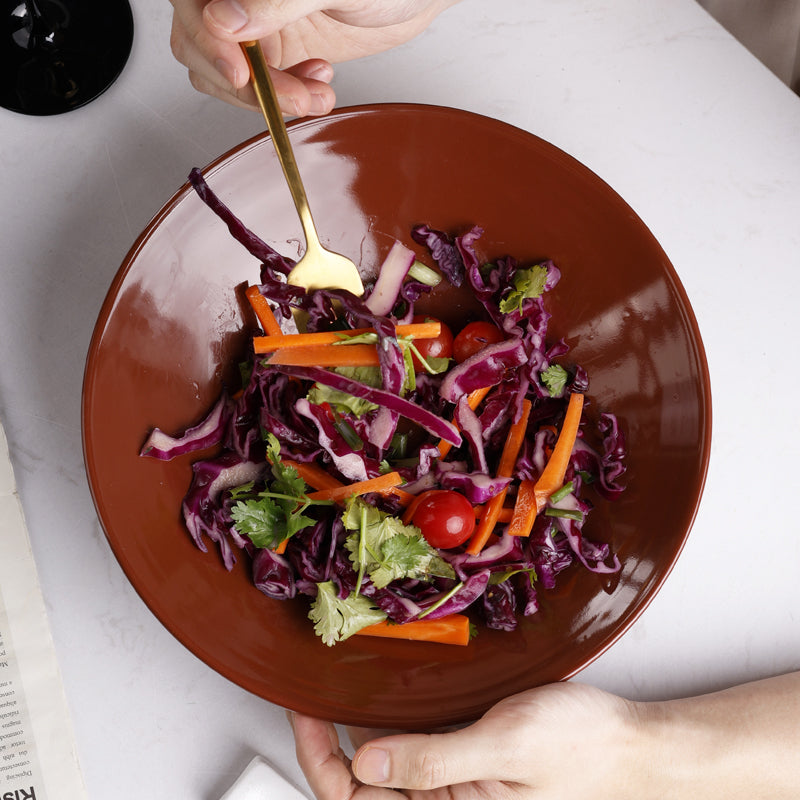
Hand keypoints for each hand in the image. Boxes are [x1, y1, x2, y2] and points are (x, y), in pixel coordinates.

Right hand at [169, 0, 459, 114]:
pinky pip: (253, 88)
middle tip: (297, 96)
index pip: (193, 5)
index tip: (241, 72)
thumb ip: (275, 3)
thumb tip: (223, 20)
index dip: (209, 42)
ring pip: (223, 73)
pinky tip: (316, 85)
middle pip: (200, 45)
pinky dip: (281, 99)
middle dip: (250, 82)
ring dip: (268, 97)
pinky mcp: (272, 54)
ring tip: (316, 93)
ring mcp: (252, 25)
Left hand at [290, 682, 641, 798]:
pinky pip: (415, 745)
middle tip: (310, 692)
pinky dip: (391, 719)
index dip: (320, 760)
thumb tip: (365, 766)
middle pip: (362, 786)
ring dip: (357, 729)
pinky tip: (383, 690)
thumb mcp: (505, 746)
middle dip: (329, 743)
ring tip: (337, 686)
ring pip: (385, 764)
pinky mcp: (465, 757)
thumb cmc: (581, 748)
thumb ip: (434, 760)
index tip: (304, 712)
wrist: (630, 743)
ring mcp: (453, 782)